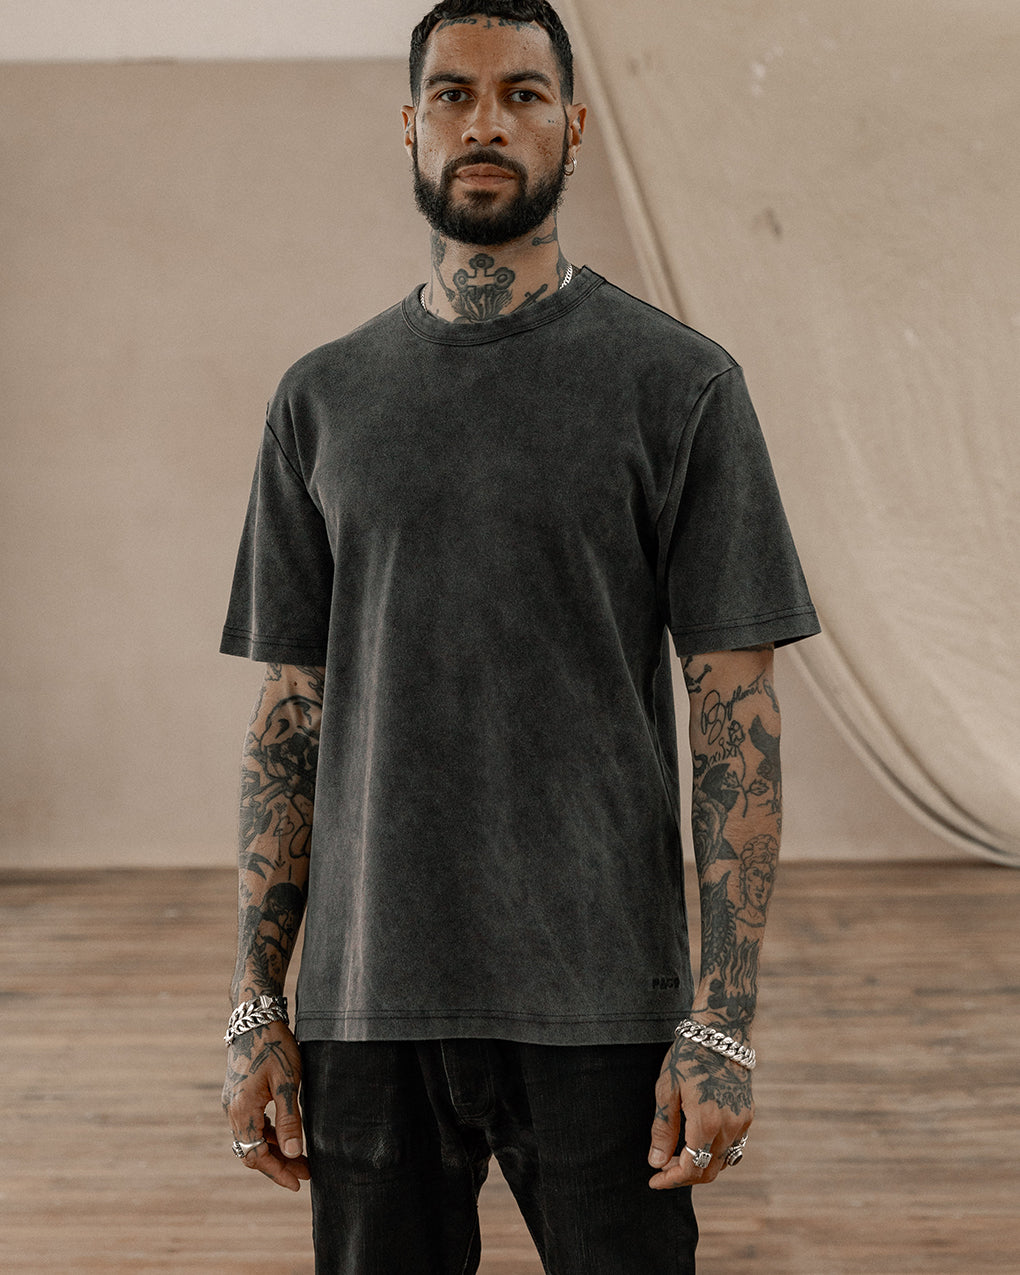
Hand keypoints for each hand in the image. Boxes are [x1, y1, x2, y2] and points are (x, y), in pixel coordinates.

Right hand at [222, 1020, 310, 1191]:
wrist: (255, 1019)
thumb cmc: (274, 1046)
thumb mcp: (287, 1082)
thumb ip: (290, 1119)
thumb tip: (294, 1153)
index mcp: (242, 1111)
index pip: (257, 1155)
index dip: (278, 1172)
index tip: (298, 1183)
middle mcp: (232, 1110)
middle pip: (253, 1151)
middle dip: (279, 1164)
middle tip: (306, 1172)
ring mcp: (233, 1102)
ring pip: (252, 1138)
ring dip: (275, 1150)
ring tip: (301, 1156)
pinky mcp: (238, 1095)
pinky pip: (252, 1124)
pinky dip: (268, 1134)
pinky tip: (287, 1135)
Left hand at [647, 1034, 752, 1188]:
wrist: (720, 1032)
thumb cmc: (688, 1057)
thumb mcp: (667, 1090)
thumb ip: (663, 1130)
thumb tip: (656, 1163)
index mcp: (707, 1122)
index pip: (691, 1169)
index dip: (671, 1180)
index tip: (654, 1180)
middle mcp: (730, 1127)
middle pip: (709, 1171)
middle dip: (684, 1176)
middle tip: (662, 1169)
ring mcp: (742, 1122)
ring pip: (723, 1162)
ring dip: (700, 1166)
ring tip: (677, 1156)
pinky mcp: (748, 1115)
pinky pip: (733, 1147)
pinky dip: (715, 1154)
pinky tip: (697, 1143)